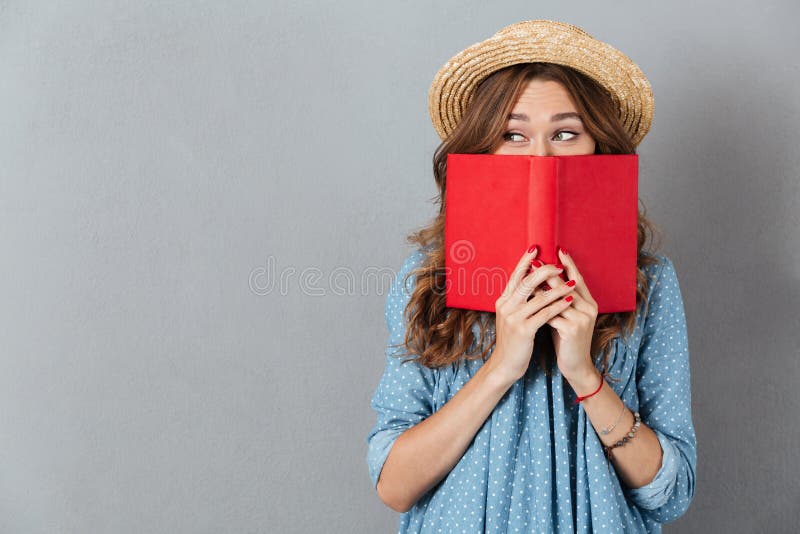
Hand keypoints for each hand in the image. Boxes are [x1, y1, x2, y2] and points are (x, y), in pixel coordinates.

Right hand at [489, 246, 576, 384]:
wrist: (504, 364)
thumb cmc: (513, 340)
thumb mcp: (511, 317)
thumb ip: (518, 301)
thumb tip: (531, 283)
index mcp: (503, 301)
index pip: (515, 276)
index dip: (525, 261)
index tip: (536, 248)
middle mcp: (506, 306)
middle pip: (526, 282)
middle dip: (545, 271)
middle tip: (559, 264)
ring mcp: (514, 318)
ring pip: (538, 297)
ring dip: (558, 288)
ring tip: (572, 282)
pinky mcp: (523, 330)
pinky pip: (544, 314)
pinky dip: (557, 306)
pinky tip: (568, 301)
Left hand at [531, 247, 598, 382]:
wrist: (575, 365)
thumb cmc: (566, 338)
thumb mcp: (566, 315)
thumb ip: (559, 300)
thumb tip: (542, 281)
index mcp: (589, 303)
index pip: (577, 278)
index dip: (568, 264)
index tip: (558, 249)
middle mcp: (589, 308)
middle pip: (567, 285)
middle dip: (550, 272)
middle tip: (537, 260)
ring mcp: (582, 319)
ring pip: (558, 299)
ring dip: (542, 288)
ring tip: (529, 277)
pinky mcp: (572, 330)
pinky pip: (552, 314)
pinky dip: (540, 307)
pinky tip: (529, 302)